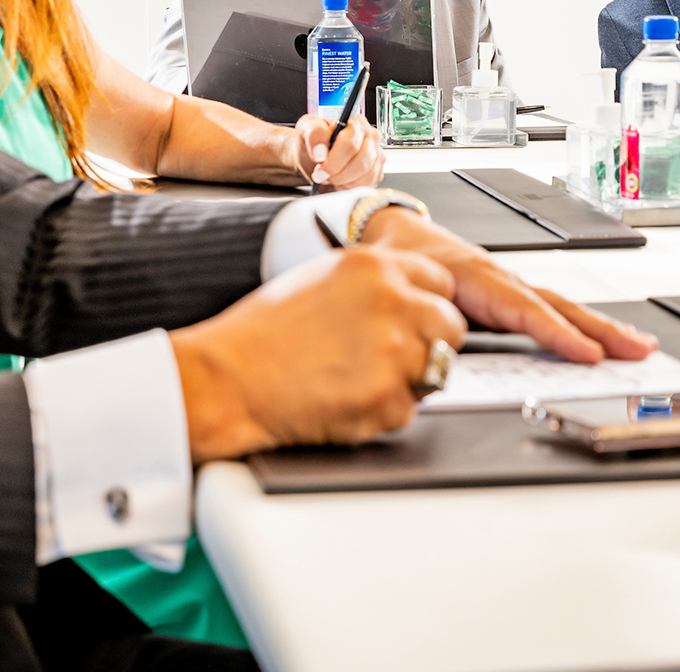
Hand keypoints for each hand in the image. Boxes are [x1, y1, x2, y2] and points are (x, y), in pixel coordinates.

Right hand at [169, 247, 465, 460]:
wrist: (229, 378)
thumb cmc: (261, 335)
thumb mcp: (321, 279)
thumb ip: (373, 285)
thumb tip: (408, 300)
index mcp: (374, 266)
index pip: (441, 282)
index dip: (428, 305)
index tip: (415, 320)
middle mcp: (391, 301)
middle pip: (450, 325)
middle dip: (430, 344)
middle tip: (393, 357)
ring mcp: (393, 349)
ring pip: (437, 371)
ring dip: (408, 381)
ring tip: (360, 379)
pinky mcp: (386, 395)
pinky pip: (409, 410)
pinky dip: (384, 412)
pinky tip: (346, 399)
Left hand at [292, 113, 383, 188]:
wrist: (315, 157)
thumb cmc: (315, 142)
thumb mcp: (307, 128)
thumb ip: (314, 133)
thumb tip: (321, 151)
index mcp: (356, 123)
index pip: (350, 144)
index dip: (333, 160)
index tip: (319, 166)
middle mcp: (370, 137)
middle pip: (361, 163)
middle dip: (338, 173)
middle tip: (323, 175)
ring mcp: (376, 155)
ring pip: (366, 176)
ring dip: (344, 181)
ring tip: (332, 176)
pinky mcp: (378, 171)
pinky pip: (368, 185)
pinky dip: (351, 187)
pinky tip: (341, 181)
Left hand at [358, 207, 657, 364]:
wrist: (390, 233)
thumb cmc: (398, 262)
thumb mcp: (407, 292)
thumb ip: (428, 326)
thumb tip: (442, 361)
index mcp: (476, 276)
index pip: (526, 310)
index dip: (559, 334)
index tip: (589, 355)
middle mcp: (501, 277)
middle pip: (559, 306)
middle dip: (603, 330)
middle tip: (639, 349)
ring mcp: (508, 283)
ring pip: (561, 306)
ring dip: (601, 327)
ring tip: (637, 344)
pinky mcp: (508, 292)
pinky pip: (551, 308)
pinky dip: (579, 323)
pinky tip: (600, 338)